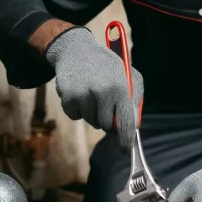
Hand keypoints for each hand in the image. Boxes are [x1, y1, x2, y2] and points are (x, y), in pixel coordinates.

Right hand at [45, 26, 142, 151]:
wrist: (77, 49)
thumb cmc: (107, 65)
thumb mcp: (127, 75)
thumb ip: (133, 99)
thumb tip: (133, 126)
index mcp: (120, 87)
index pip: (126, 121)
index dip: (126, 140)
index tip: (126, 151)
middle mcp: (102, 92)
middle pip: (107, 126)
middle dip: (108, 121)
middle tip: (105, 105)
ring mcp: (84, 95)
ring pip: (91, 121)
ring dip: (92, 113)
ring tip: (93, 94)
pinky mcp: (68, 97)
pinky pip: (75, 116)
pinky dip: (78, 110)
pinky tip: (80, 93)